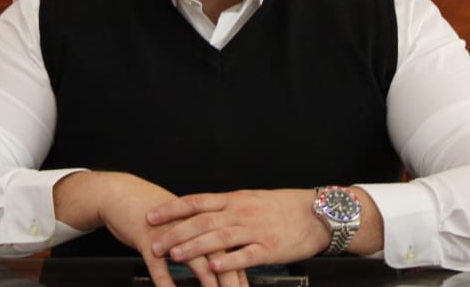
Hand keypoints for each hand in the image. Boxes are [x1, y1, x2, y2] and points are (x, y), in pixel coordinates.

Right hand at [53, 172, 249, 286]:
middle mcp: (188, 226)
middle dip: (230, 277)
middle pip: (216, 252)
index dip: (240, 267)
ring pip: (192, 258)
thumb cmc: (151, 210)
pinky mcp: (147, 238)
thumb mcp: (179, 222)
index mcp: (200, 220)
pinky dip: (165, 280)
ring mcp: (168, 232)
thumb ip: (201, 238)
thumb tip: (222, 259)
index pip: (227, 246)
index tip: (247, 285)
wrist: (121, 194)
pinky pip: (157, 264)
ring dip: (206, 279)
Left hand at [146, 189, 331, 274]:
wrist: (318, 212)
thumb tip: (203, 212)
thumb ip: (228, 207)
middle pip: (202, 221)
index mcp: (235, 200)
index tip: (151, 216)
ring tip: (174, 255)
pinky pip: (245, 255)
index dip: (172, 209)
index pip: (196, 202)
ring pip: (219, 238)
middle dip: (175, 232)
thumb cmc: (284, 207)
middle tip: (155, 244)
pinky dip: (227, 262)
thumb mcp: (252, 200)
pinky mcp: (270, 248)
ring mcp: (255, 230)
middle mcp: (241, 212)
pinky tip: (212, 268)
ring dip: (194, 247)